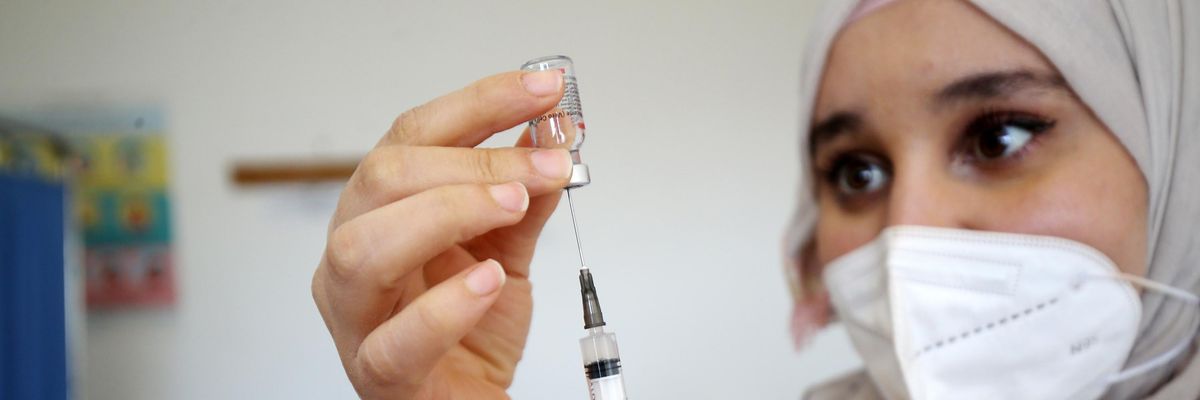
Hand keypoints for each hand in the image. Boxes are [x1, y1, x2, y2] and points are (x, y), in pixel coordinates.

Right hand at [312, 69, 569, 398]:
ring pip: (365, 248)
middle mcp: (355, 251)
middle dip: (471, 160)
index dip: (479, 103)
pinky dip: (445, 306)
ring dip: (448, 213)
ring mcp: (356, 313)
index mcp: (381, 210)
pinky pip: (395, 339)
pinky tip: (488, 281)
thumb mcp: (507, 250)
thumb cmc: (472, 331)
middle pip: (383, 178)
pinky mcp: (378, 371)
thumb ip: (526, 196)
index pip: (413, 135)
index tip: (542, 91)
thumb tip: (553, 136)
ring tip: (512, 206)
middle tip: (541, 163)